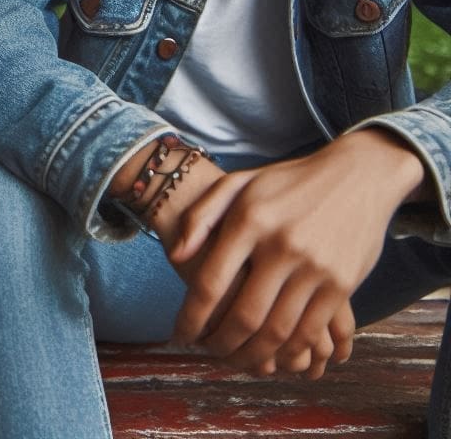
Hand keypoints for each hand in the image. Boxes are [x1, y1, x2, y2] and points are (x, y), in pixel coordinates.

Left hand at [168, 130, 425, 378]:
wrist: (356, 175)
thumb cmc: (287, 181)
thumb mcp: (239, 183)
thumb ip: (202, 216)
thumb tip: (178, 257)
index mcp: (250, 219)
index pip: (211, 282)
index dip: (190, 318)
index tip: (180, 335)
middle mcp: (282, 245)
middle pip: (244, 317)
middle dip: (220, 345)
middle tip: (206, 353)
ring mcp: (316, 267)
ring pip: (278, 333)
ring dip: (252, 357)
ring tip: (234, 360)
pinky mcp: (342, 285)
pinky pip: (311, 332)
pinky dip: (288, 352)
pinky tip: (272, 356)